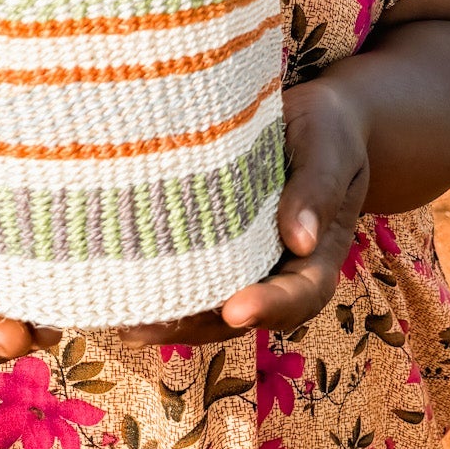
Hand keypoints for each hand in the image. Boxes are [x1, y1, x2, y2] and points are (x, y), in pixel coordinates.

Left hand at [115, 70, 371, 348]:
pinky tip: (119, 287)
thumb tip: (302, 239)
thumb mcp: (330, 150)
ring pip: (208, 304)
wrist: (312, 120)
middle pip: (241, 315)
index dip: (268, 307)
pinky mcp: (213, 244)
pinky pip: (189, 273)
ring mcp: (243, 262)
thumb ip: (318, 189)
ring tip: (123, 320)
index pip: (299, 295)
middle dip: (194, 325)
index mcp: (316, 258)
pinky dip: (159, 284)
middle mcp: (277, 271)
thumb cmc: (328, 132)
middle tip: (148, 327)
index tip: (236, 310)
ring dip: (168, 317)